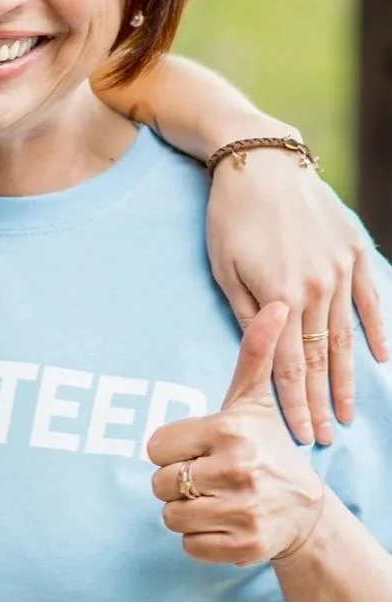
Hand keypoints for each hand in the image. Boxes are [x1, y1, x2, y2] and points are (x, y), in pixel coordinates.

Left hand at [147, 302, 326, 565]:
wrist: (304, 511)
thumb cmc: (267, 448)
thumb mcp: (255, 403)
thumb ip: (254, 355)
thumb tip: (276, 305)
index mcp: (229, 431)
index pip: (155, 447)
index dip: (172, 452)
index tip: (198, 452)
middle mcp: (237, 470)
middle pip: (159, 483)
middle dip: (177, 484)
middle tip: (207, 479)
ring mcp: (242, 510)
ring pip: (170, 517)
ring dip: (186, 512)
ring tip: (215, 501)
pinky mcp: (243, 546)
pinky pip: (188, 545)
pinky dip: (200, 539)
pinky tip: (224, 523)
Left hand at [206, 150, 386, 446]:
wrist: (261, 162)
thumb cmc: (231, 218)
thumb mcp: (225, 271)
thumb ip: (249, 316)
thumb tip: (265, 357)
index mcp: (281, 296)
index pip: (291, 366)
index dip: (297, 404)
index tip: (302, 436)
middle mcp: (317, 287)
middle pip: (322, 359)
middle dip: (322, 403)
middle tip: (325, 439)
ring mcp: (340, 270)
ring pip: (346, 337)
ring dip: (348, 378)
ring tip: (348, 413)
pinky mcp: (353, 251)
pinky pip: (370, 300)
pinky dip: (377, 330)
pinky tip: (381, 358)